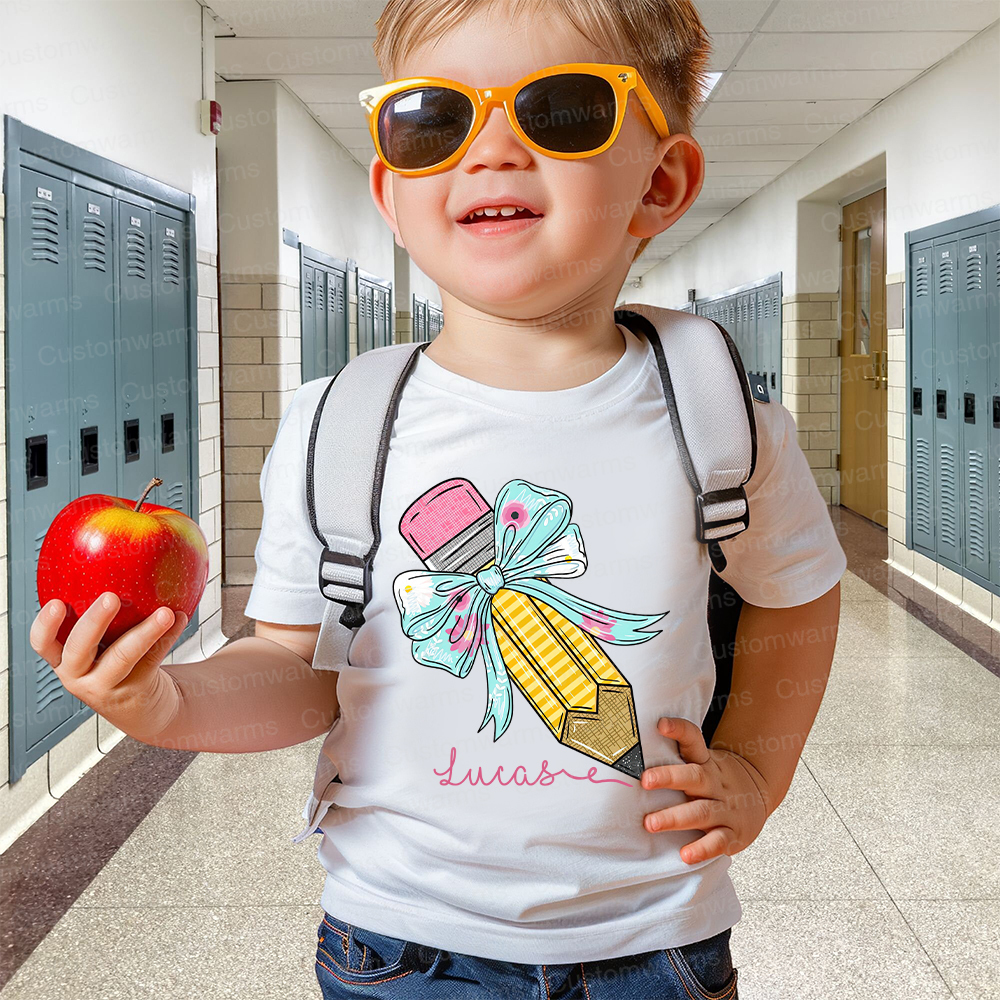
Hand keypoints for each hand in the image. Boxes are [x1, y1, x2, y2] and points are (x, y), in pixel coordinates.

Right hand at [30, 592, 188, 743]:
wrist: (143, 707)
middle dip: (93, 622)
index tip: (56, 602)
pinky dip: (168, 636)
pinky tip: (180, 618)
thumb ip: (103, 615)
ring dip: (146, 631)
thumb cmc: (119, 663)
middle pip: (79, 649)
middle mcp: (79, 676)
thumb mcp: (101, 645)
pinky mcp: (134, 691)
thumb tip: (118, 557)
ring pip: (123, 656)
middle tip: (111, 598)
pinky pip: (152, 658)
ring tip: (165, 612)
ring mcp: (106, 686)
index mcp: (64, 659)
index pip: (42, 643)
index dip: (45, 625)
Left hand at [641, 716, 770, 863]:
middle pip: (694, 776)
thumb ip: (676, 756)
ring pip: (701, 811)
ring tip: (651, 823)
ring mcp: (726, 808)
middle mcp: (715, 783)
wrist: (759, 794)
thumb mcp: (702, 762)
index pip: (693, 740)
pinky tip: (685, 855)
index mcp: (706, 762)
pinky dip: (702, 849)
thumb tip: (630, 748)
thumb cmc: (716, 779)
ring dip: (675, 818)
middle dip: (669, 778)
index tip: (661, 724)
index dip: (679, 730)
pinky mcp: (733, 833)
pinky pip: (718, 842)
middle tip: (645, 781)